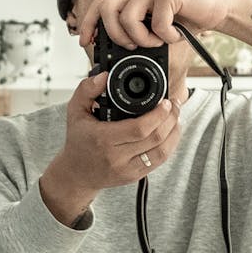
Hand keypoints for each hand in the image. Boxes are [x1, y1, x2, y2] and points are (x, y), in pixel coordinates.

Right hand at [39, 72, 181, 225]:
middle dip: (171, 118)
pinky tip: (171, 132)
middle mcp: (116, 157)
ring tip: (176, 117)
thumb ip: (87, 89)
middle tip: (174, 104)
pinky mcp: (134, 176)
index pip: (139, 128)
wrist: (77, 173)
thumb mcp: (75, 111)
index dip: (158, 114)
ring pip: (162, 151)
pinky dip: (170, 145)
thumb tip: (104, 76)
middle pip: (155, 138)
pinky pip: (159, 161)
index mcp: (103, 139)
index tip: (165, 101)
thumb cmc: (78, 140)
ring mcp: (127, 169)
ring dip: (174, 132)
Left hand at [77, 0, 230, 50]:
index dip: (88, 24)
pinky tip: (176, 35)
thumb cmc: (185, 21)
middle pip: (107, 10)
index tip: (86, 42)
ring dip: (142, 39)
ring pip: (128, 18)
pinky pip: (156, 23)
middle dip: (117, 36)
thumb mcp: (153, 28)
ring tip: (158, 40)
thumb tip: (112, 54)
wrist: (216, 9)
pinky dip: (166, 37)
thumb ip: (134, 32)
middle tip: (135, 46)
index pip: (99, 4)